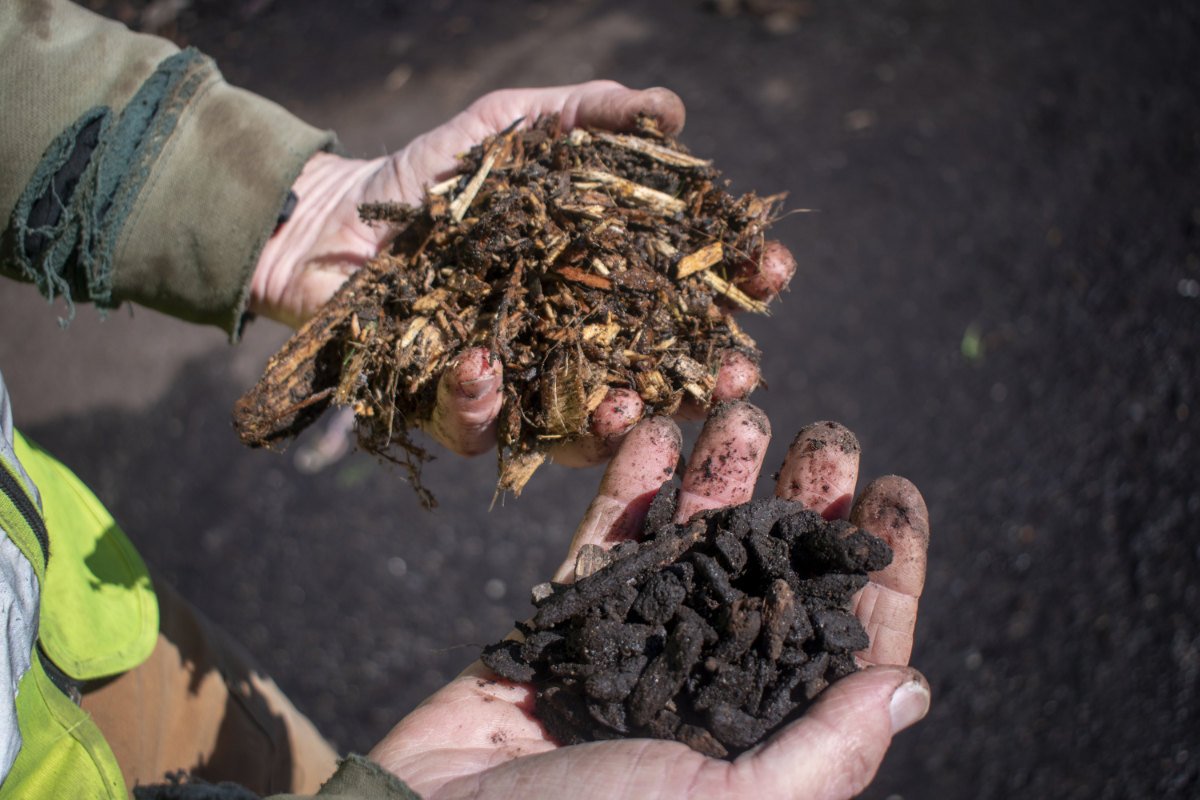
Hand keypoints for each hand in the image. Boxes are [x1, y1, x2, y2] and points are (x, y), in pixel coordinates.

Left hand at [249, 82, 796, 461]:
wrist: (337, 218)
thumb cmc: (436, 175)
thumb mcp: (513, 126)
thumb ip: (587, 115)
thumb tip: (674, 111)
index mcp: (603, 281)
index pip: (690, 291)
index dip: (738, 283)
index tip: (769, 270)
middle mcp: (575, 344)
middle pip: (658, 376)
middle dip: (703, 380)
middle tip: (733, 374)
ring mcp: (521, 385)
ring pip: (584, 427)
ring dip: (614, 423)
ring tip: (626, 406)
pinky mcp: (456, 411)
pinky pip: (480, 427)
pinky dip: (484, 401)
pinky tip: (482, 365)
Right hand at [367, 404, 930, 799]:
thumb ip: (827, 750)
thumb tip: (913, 687)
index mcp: (759, 739)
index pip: (844, 648)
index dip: (880, 572)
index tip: (898, 494)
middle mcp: (706, 688)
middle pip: (775, 579)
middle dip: (806, 505)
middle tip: (828, 437)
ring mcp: (635, 648)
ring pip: (694, 546)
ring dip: (722, 476)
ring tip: (745, 409)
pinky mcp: (567, 621)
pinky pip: (607, 540)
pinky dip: (632, 484)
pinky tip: (656, 428)